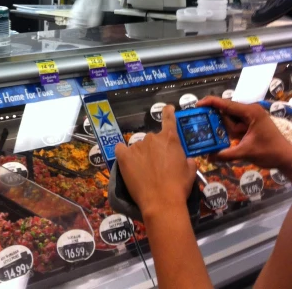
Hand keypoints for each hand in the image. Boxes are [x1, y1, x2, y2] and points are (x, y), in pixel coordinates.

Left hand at [115, 105, 195, 219]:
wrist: (162, 202)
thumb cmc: (179, 187)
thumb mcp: (190, 172)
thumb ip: (187, 161)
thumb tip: (185, 159)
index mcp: (170, 139)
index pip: (168, 119)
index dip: (168, 112)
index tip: (167, 108)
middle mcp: (152, 138)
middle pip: (152, 139)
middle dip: (154, 150)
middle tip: (157, 166)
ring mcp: (137, 146)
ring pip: (138, 147)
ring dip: (141, 155)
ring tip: (144, 172)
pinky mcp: (124, 156)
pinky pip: (120, 148)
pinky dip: (122, 152)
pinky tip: (124, 159)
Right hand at [198, 96, 291, 173]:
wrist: (286, 158)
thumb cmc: (269, 152)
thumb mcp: (246, 153)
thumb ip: (226, 154)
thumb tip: (208, 157)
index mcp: (250, 112)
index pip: (226, 104)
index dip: (210, 103)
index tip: (196, 106)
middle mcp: (250, 110)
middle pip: (227, 112)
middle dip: (220, 123)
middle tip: (209, 129)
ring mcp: (252, 116)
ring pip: (231, 119)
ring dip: (228, 129)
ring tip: (229, 139)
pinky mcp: (252, 123)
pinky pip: (237, 124)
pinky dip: (232, 131)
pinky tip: (230, 139)